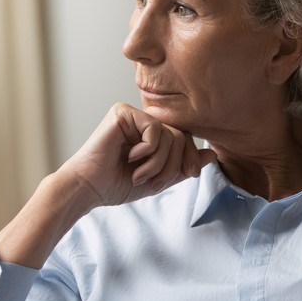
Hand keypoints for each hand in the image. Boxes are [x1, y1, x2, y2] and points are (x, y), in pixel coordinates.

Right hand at [61, 102, 215, 208]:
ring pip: (169, 134)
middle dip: (173, 165)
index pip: (185, 138)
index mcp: (150, 134)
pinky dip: (147, 150)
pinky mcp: (122, 112)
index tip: (190, 175)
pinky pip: (154, 129)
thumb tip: (212, 155)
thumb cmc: (116, 184)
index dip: (191, 157)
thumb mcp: (158, 179)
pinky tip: (130, 158)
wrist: (89, 188)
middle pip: (180, 136)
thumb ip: (183, 167)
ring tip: (139, 175)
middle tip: (154, 182)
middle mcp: (142, 121)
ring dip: (158, 162)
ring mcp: (132, 115)